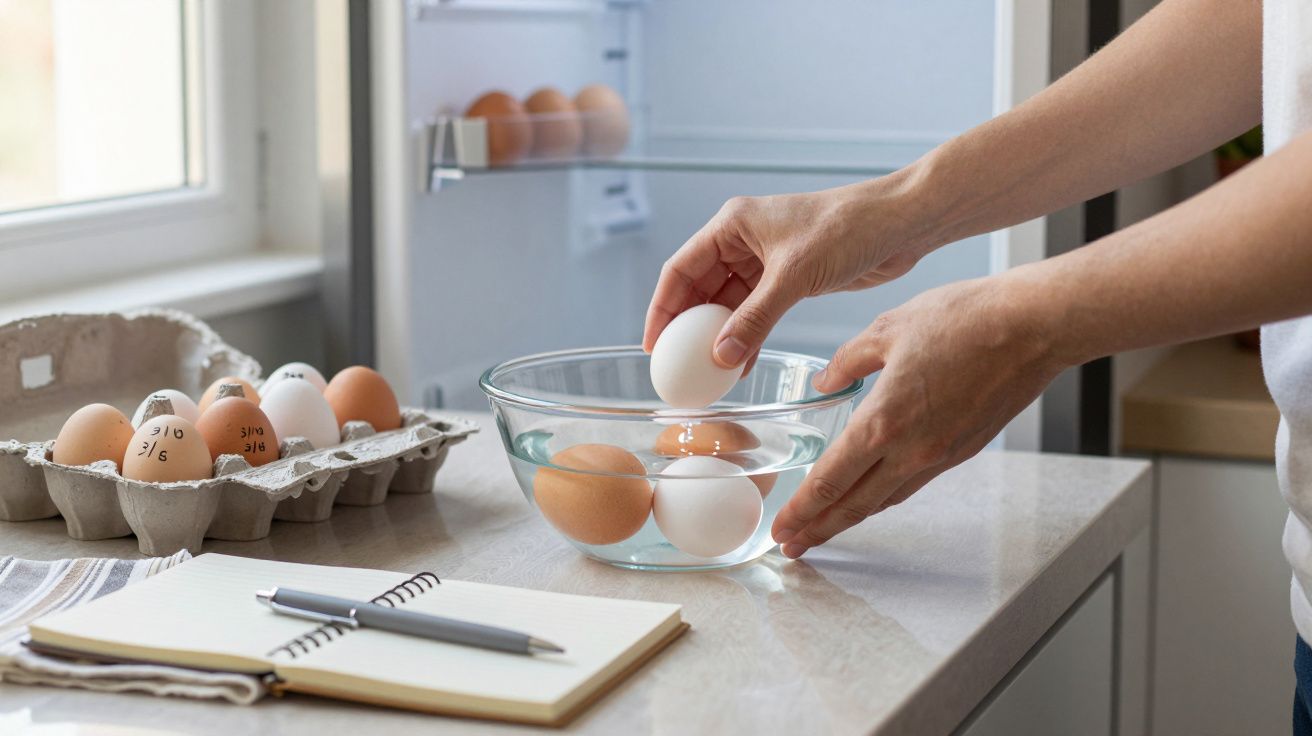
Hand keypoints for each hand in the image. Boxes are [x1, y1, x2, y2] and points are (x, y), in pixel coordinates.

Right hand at [642, 175, 935, 369]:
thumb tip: (719, 356)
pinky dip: (747, 336)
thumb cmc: (848, 229)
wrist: (900, 224)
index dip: (663, 308)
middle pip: (700, 288)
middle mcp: (743, 240)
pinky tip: (739, 364)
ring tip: (705, 372)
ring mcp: (766, 260)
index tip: (654, 344)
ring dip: (718, 335)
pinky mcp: (789, 278)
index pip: (681, 269)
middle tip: (676, 365)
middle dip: (688, 327)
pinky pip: (756, 311)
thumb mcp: (794, 276)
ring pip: (728, 303)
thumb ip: (755, 318)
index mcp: (732, 224)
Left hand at [771, 274, 1068, 557]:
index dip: (801, 510)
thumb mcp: (887, 328)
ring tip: (823, 528)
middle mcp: (911, 450)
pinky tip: (871, 491)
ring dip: (850, 518)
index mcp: (883, 422)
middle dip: (818, 529)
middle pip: (854, 505)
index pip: (830, 481)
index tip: (780, 529)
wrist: (1032, 327)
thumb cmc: (964, 319)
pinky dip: (885, 494)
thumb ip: (847, 361)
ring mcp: (940, 455)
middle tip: (791, 546)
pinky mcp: (963, 449)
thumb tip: (824, 382)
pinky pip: (913, 482)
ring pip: (885, 499)